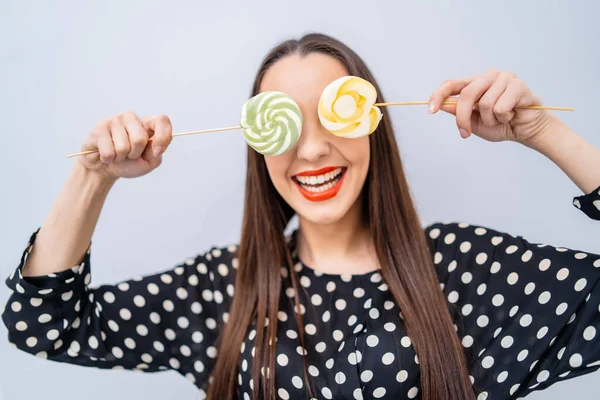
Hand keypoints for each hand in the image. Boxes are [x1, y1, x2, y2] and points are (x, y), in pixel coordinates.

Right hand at [77, 112, 172, 179]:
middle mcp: (131, 118)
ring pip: (123, 147)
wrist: (104, 168)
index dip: (162, 136)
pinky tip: (106, 155)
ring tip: (117, 154)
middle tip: (129, 154)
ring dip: (121, 157)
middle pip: (140, 138)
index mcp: (147, 124)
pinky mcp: (99, 129)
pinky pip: (109, 152)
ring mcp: (114, 120)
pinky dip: (109, 159)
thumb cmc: (129, 163)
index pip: (162, 121)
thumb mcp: (149, 162)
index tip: (157, 152)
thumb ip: (156, 153)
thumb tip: (156, 147)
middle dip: (135, 153)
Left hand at [428, 69, 550, 142]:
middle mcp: (488, 77)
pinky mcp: (518, 85)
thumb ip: (458, 113)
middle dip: (463, 117)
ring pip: (484, 103)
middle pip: (466, 94)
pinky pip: (500, 107)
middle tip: (465, 132)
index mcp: (475, 83)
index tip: (431, 110)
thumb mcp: (474, 123)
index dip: (439, 95)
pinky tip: (512, 115)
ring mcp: (504, 78)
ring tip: (501, 119)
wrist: (526, 131)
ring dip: (490, 119)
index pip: (452, 84)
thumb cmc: (500, 125)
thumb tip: (442, 105)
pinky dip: (503, 118)